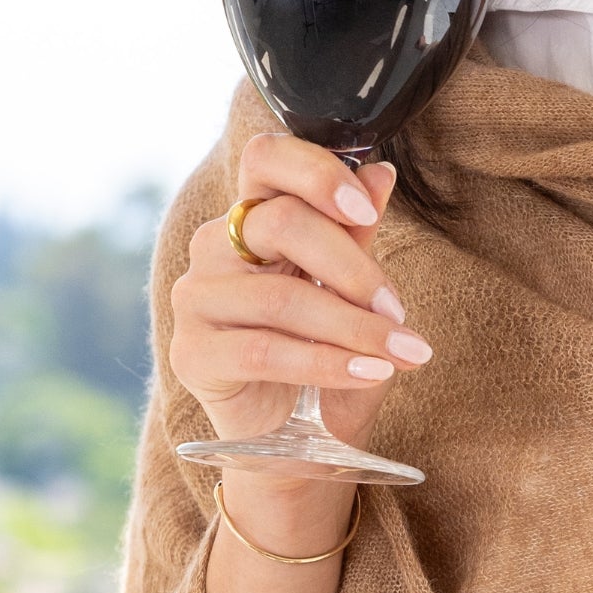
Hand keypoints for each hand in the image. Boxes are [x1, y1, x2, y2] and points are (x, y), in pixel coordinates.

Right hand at [166, 132, 431, 453]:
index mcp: (251, 215)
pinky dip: (328, 364)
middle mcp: (214, 246)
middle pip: (281, 224)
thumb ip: (356, 232)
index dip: (316, 173)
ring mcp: (196, 299)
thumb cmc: (320, 350)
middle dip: (353, 268)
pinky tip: (370, 373)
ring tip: (402, 353)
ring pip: (281, 297)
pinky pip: (266, 352)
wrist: (289, 435)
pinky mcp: (191, 353)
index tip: (365, 208)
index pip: (266, 158)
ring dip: (354, 328)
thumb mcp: (349, 290)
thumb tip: (380, 173)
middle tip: (398, 311)